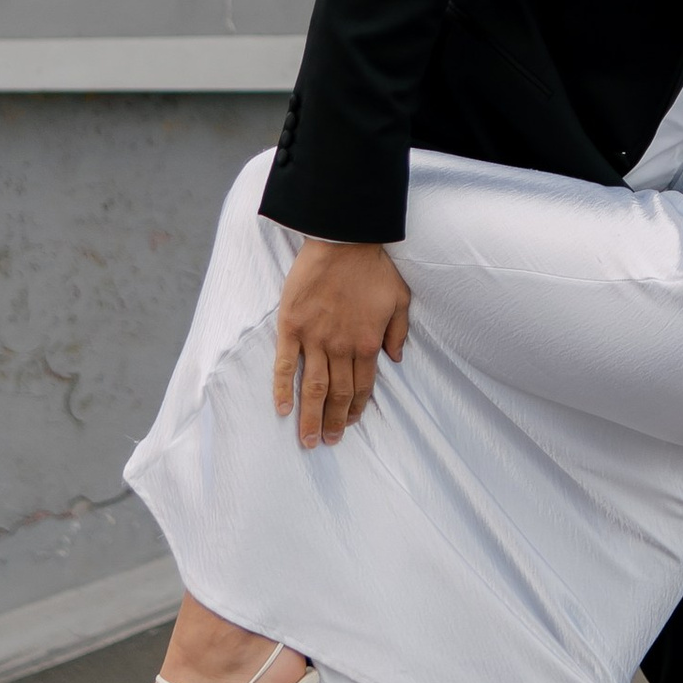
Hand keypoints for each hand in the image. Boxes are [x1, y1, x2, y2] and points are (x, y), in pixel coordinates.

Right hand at [273, 237, 411, 448]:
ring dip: (310, 416)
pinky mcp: (292, 327)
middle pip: (336, 394)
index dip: (354, 409)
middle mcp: (341, 348)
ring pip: (312, 387)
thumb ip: (399, 332)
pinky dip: (282, 388)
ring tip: (307, 440)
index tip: (348, 425)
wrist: (344, 240)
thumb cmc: (373, 267)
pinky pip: (284, 364)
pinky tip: (282, 408)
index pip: (362, 386)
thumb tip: (396, 359)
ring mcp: (314, 339)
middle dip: (332, 422)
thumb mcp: (400, 299)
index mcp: (367, 344)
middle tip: (325, 442)